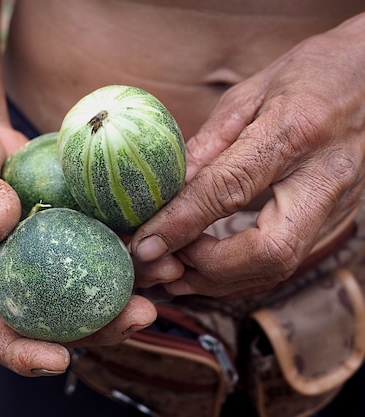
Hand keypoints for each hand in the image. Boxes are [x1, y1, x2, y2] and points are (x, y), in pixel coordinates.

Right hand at [0, 112, 156, 375]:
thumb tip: (0, 224)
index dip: (23, 355)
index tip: (58, 359)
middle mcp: (18, 278)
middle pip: (58, 324)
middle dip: (102, 330)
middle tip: (141, 315)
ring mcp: (48, 259)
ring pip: (88, 293)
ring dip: (130, 292)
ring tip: (168, 273)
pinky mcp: (71, 235)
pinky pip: (100, 250)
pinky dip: (131, 250)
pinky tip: (161, 239)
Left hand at [129, 14, 364, 296]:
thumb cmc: (309, 75)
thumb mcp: (250, 94)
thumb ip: (208, 145)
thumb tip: (165, 189)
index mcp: (297, 130)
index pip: (231, 188)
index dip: (182, 222)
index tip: (144, 243)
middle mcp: (324, 178)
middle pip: (269, 251)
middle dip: (207, 267)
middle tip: (163, 261)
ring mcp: (337, 206)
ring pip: (277, 267)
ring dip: (217, 280)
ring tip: (171, 273)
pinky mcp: (335, 221)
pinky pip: (282, 261)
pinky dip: (238, 273)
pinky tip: (201, 268)